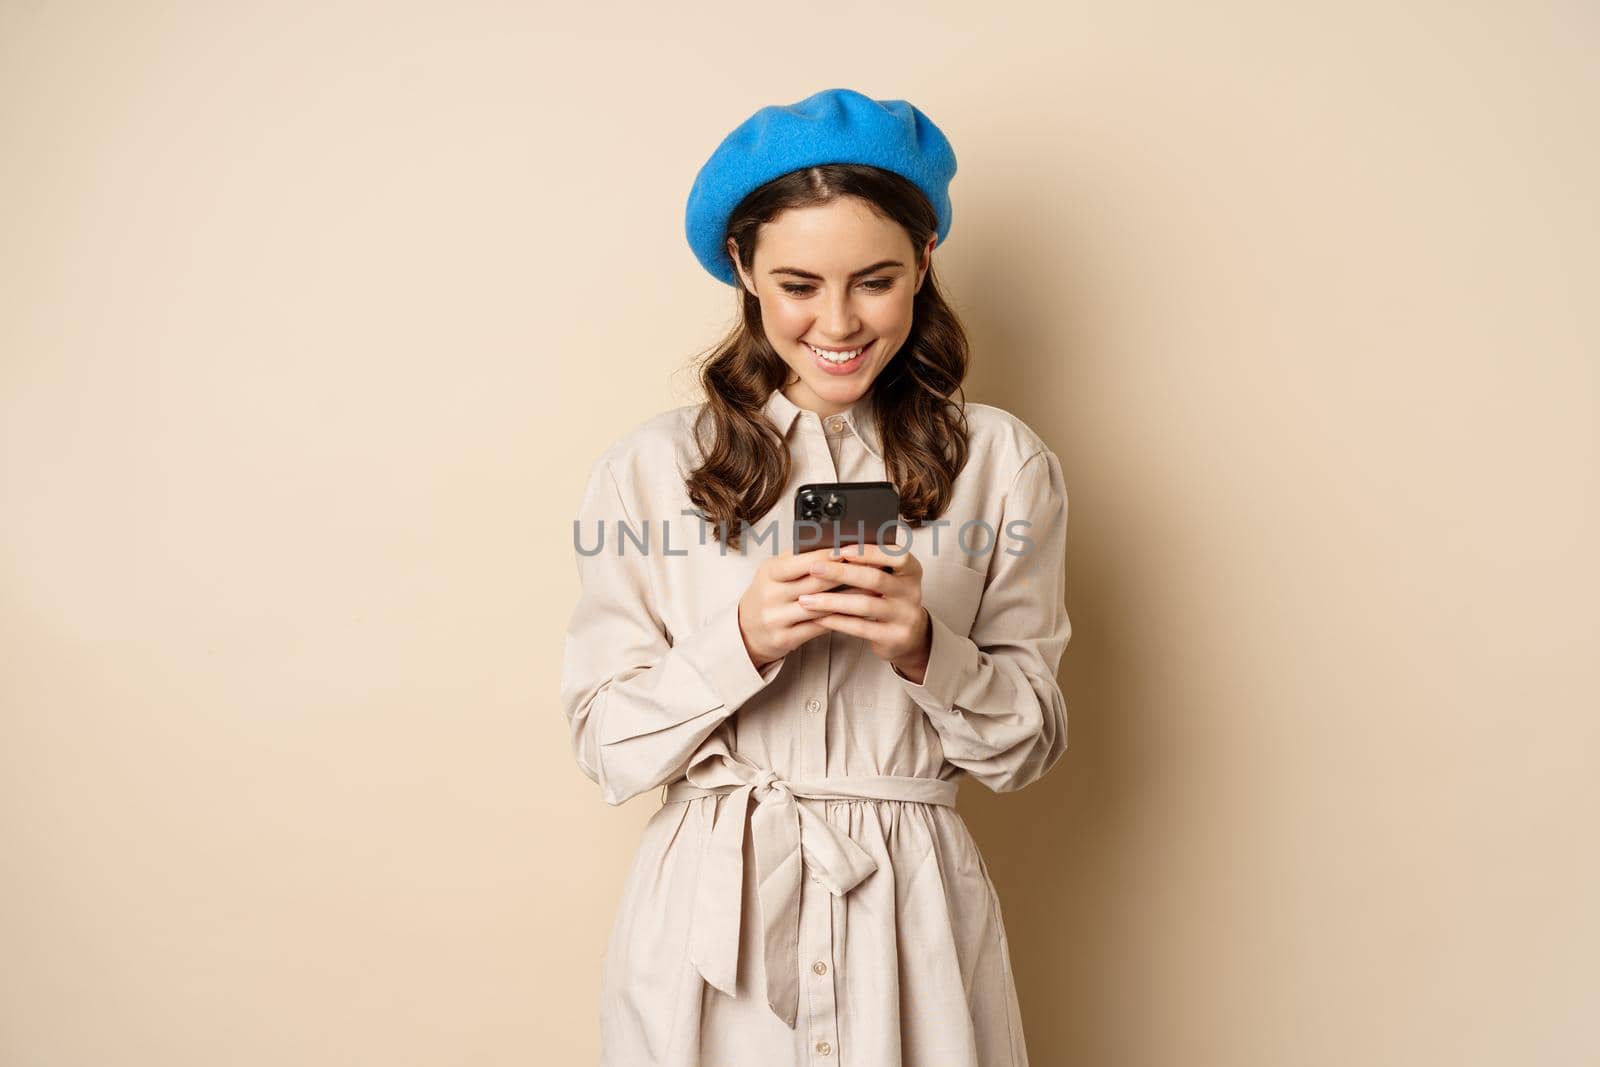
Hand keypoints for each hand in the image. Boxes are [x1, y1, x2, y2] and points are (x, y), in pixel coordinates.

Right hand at [737, 545, 862, 668]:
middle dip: (845, 574)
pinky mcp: (785, 638)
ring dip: (849, 597)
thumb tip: (830, 540)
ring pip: (820, 606)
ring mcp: (777, 619)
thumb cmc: (769, 593)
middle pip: (814, 583)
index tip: (850, 548)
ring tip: (871, 588)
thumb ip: (797, 558)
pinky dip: (840, 618)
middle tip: (870, 567)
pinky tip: (857, 612)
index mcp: (768, 573)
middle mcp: (770, 596)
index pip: (801, 562)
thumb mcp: (774, 571)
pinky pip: (818, 627)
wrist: (747, 630)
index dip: (827, 555)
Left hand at [797, 542, 932, 680]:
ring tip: (806, 599)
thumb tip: (831, 547)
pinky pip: (861, 627)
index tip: (842, 549)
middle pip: (875, 578)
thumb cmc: (890, 598)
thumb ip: (870, 563)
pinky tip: (818, 617)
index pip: (897, 555)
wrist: (909, 635)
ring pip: (865, 605)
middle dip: (841, 572)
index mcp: (911, 570)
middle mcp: (911, 591)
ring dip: (832, 601)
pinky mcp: (894, 637)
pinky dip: (837, 621)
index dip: (870, 552)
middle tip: (814, 569)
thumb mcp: (889, 578)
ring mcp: (905, 616)